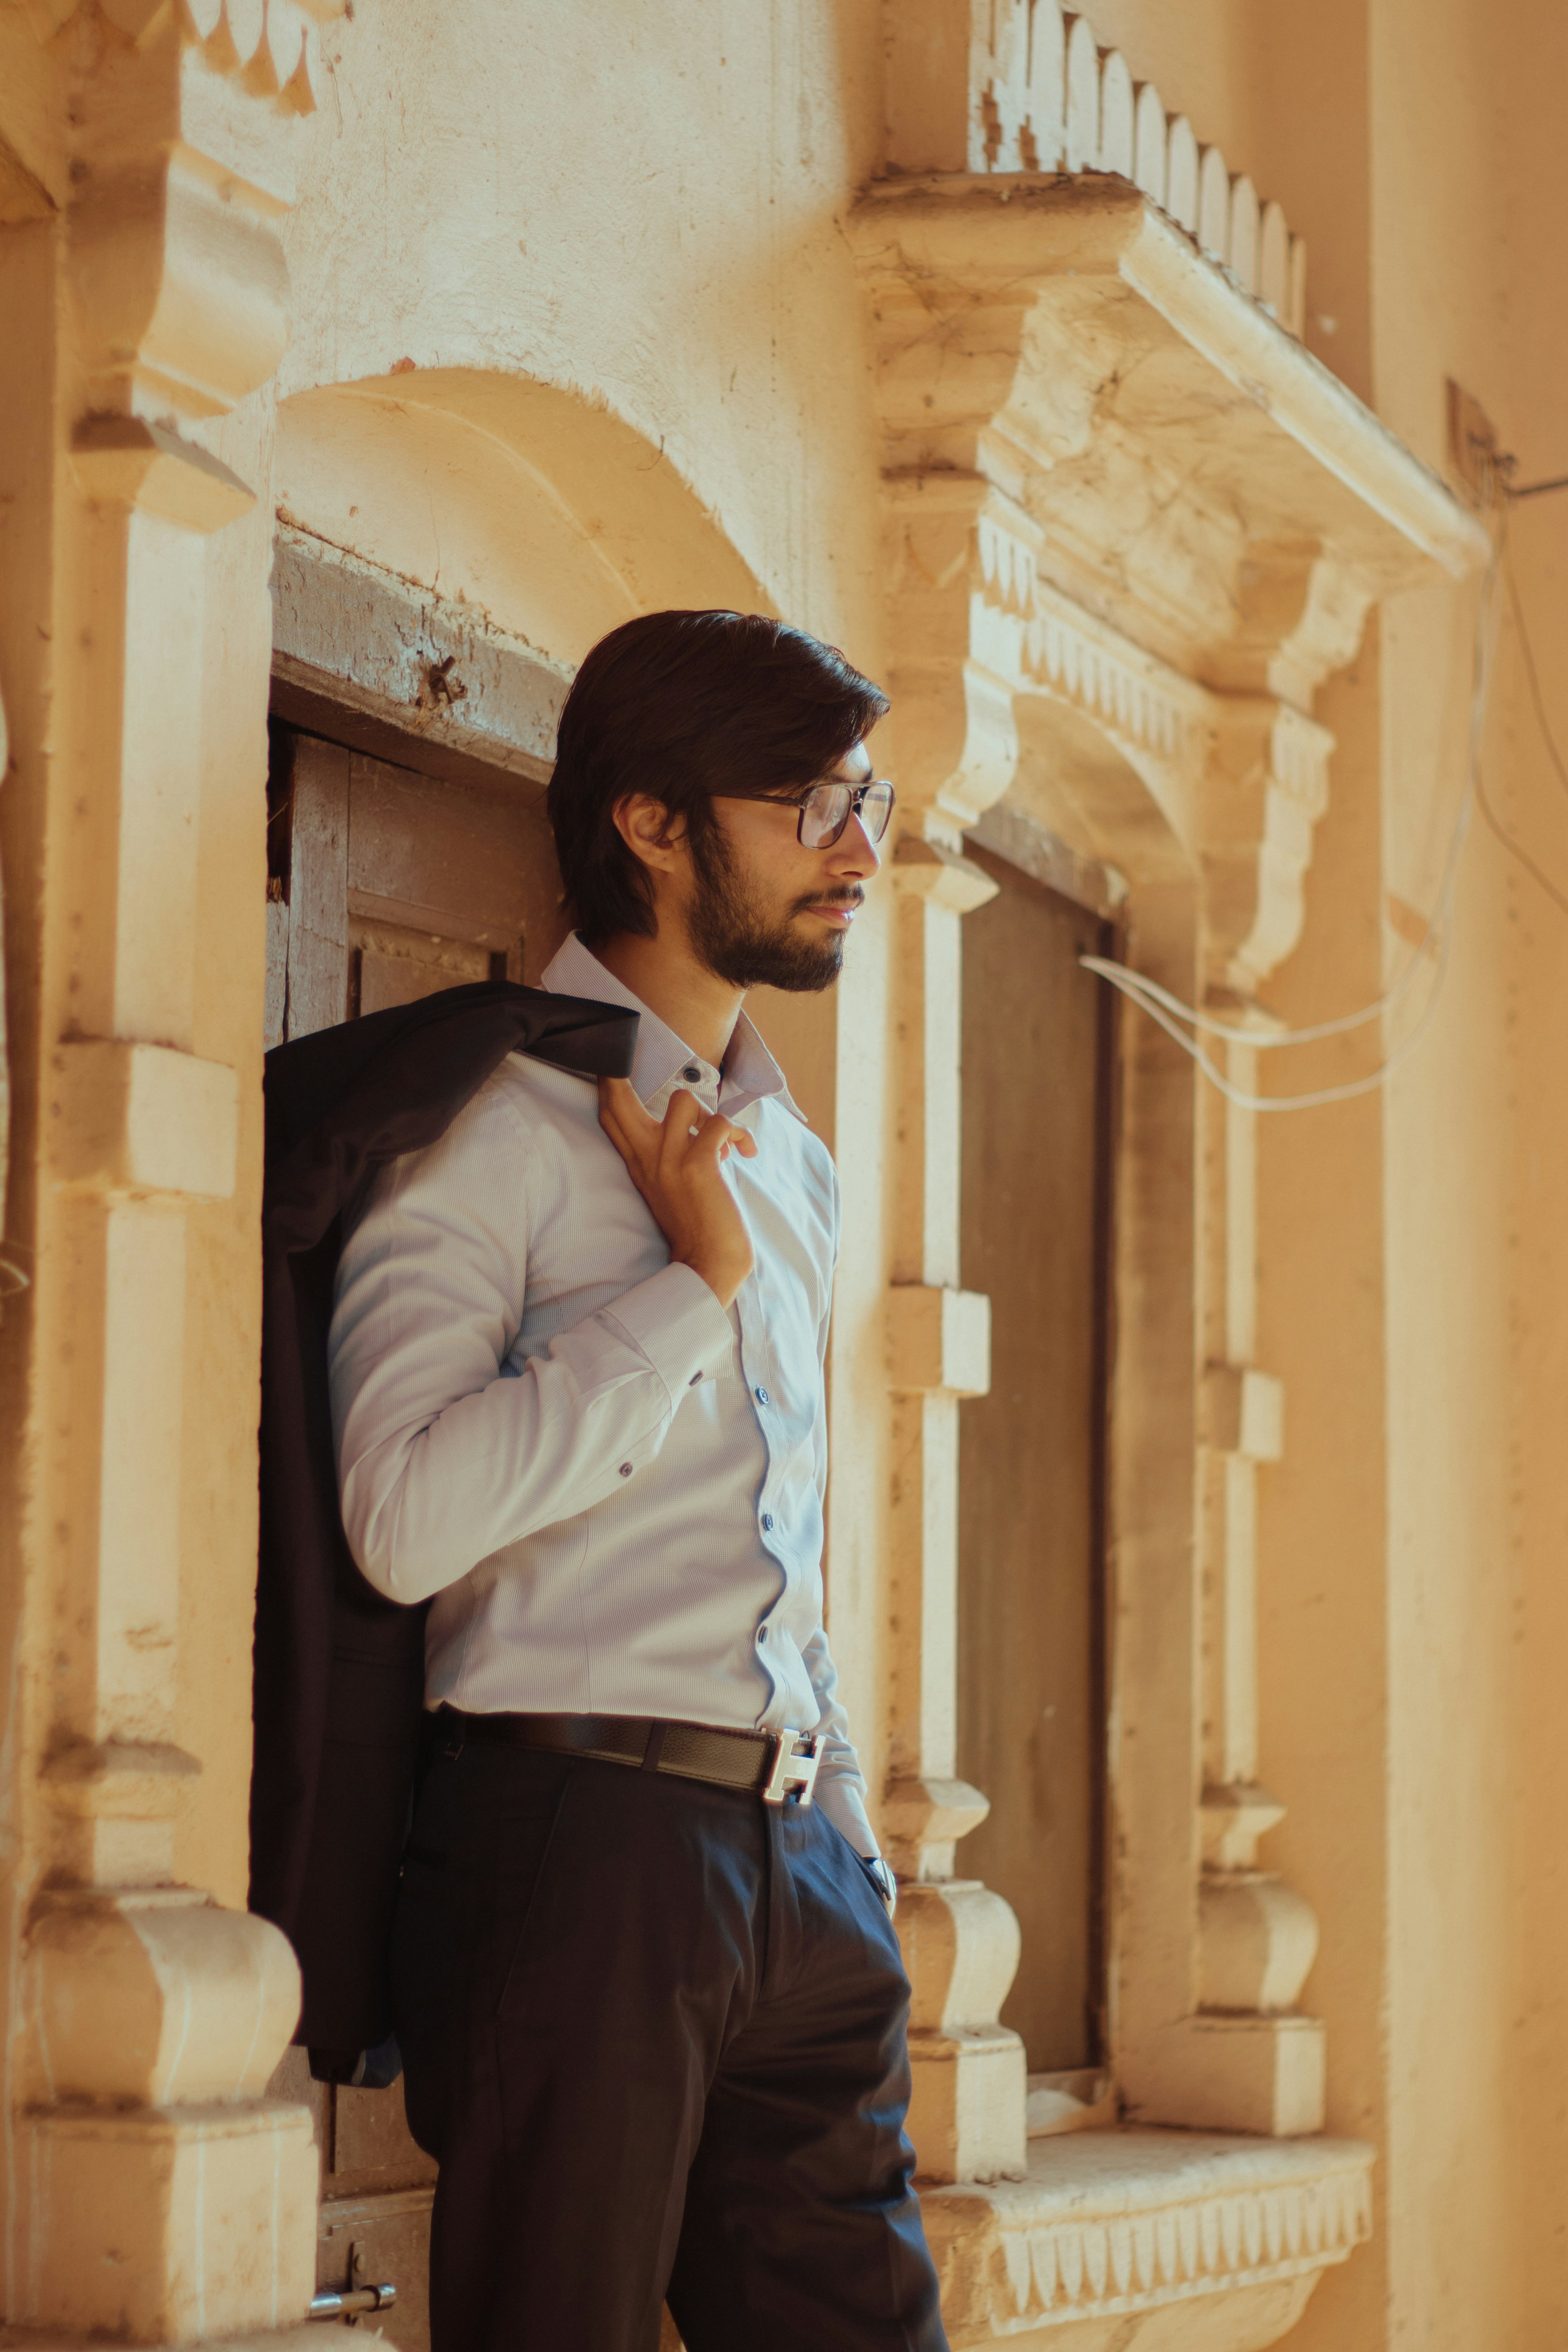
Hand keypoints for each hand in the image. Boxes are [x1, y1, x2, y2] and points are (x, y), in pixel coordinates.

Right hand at [598, 1078, 757, 1308]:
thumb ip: (668, 1154)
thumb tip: (693, 1122)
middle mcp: (646, 1157)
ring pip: (683, 1100)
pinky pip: (721, 1124)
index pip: (609, 1113)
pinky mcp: (699, 1164)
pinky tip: (744, 1154)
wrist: (708, 1265)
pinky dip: (739, 1135)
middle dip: (624, 1076)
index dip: (608, 1082)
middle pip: (617, 1098)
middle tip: (648, 1078)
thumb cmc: (696, 1225)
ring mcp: (670, 1160)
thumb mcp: (667, 1186)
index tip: (616, 1064)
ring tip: (720, 1141)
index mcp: (637, 1163)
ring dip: (708, 1114)